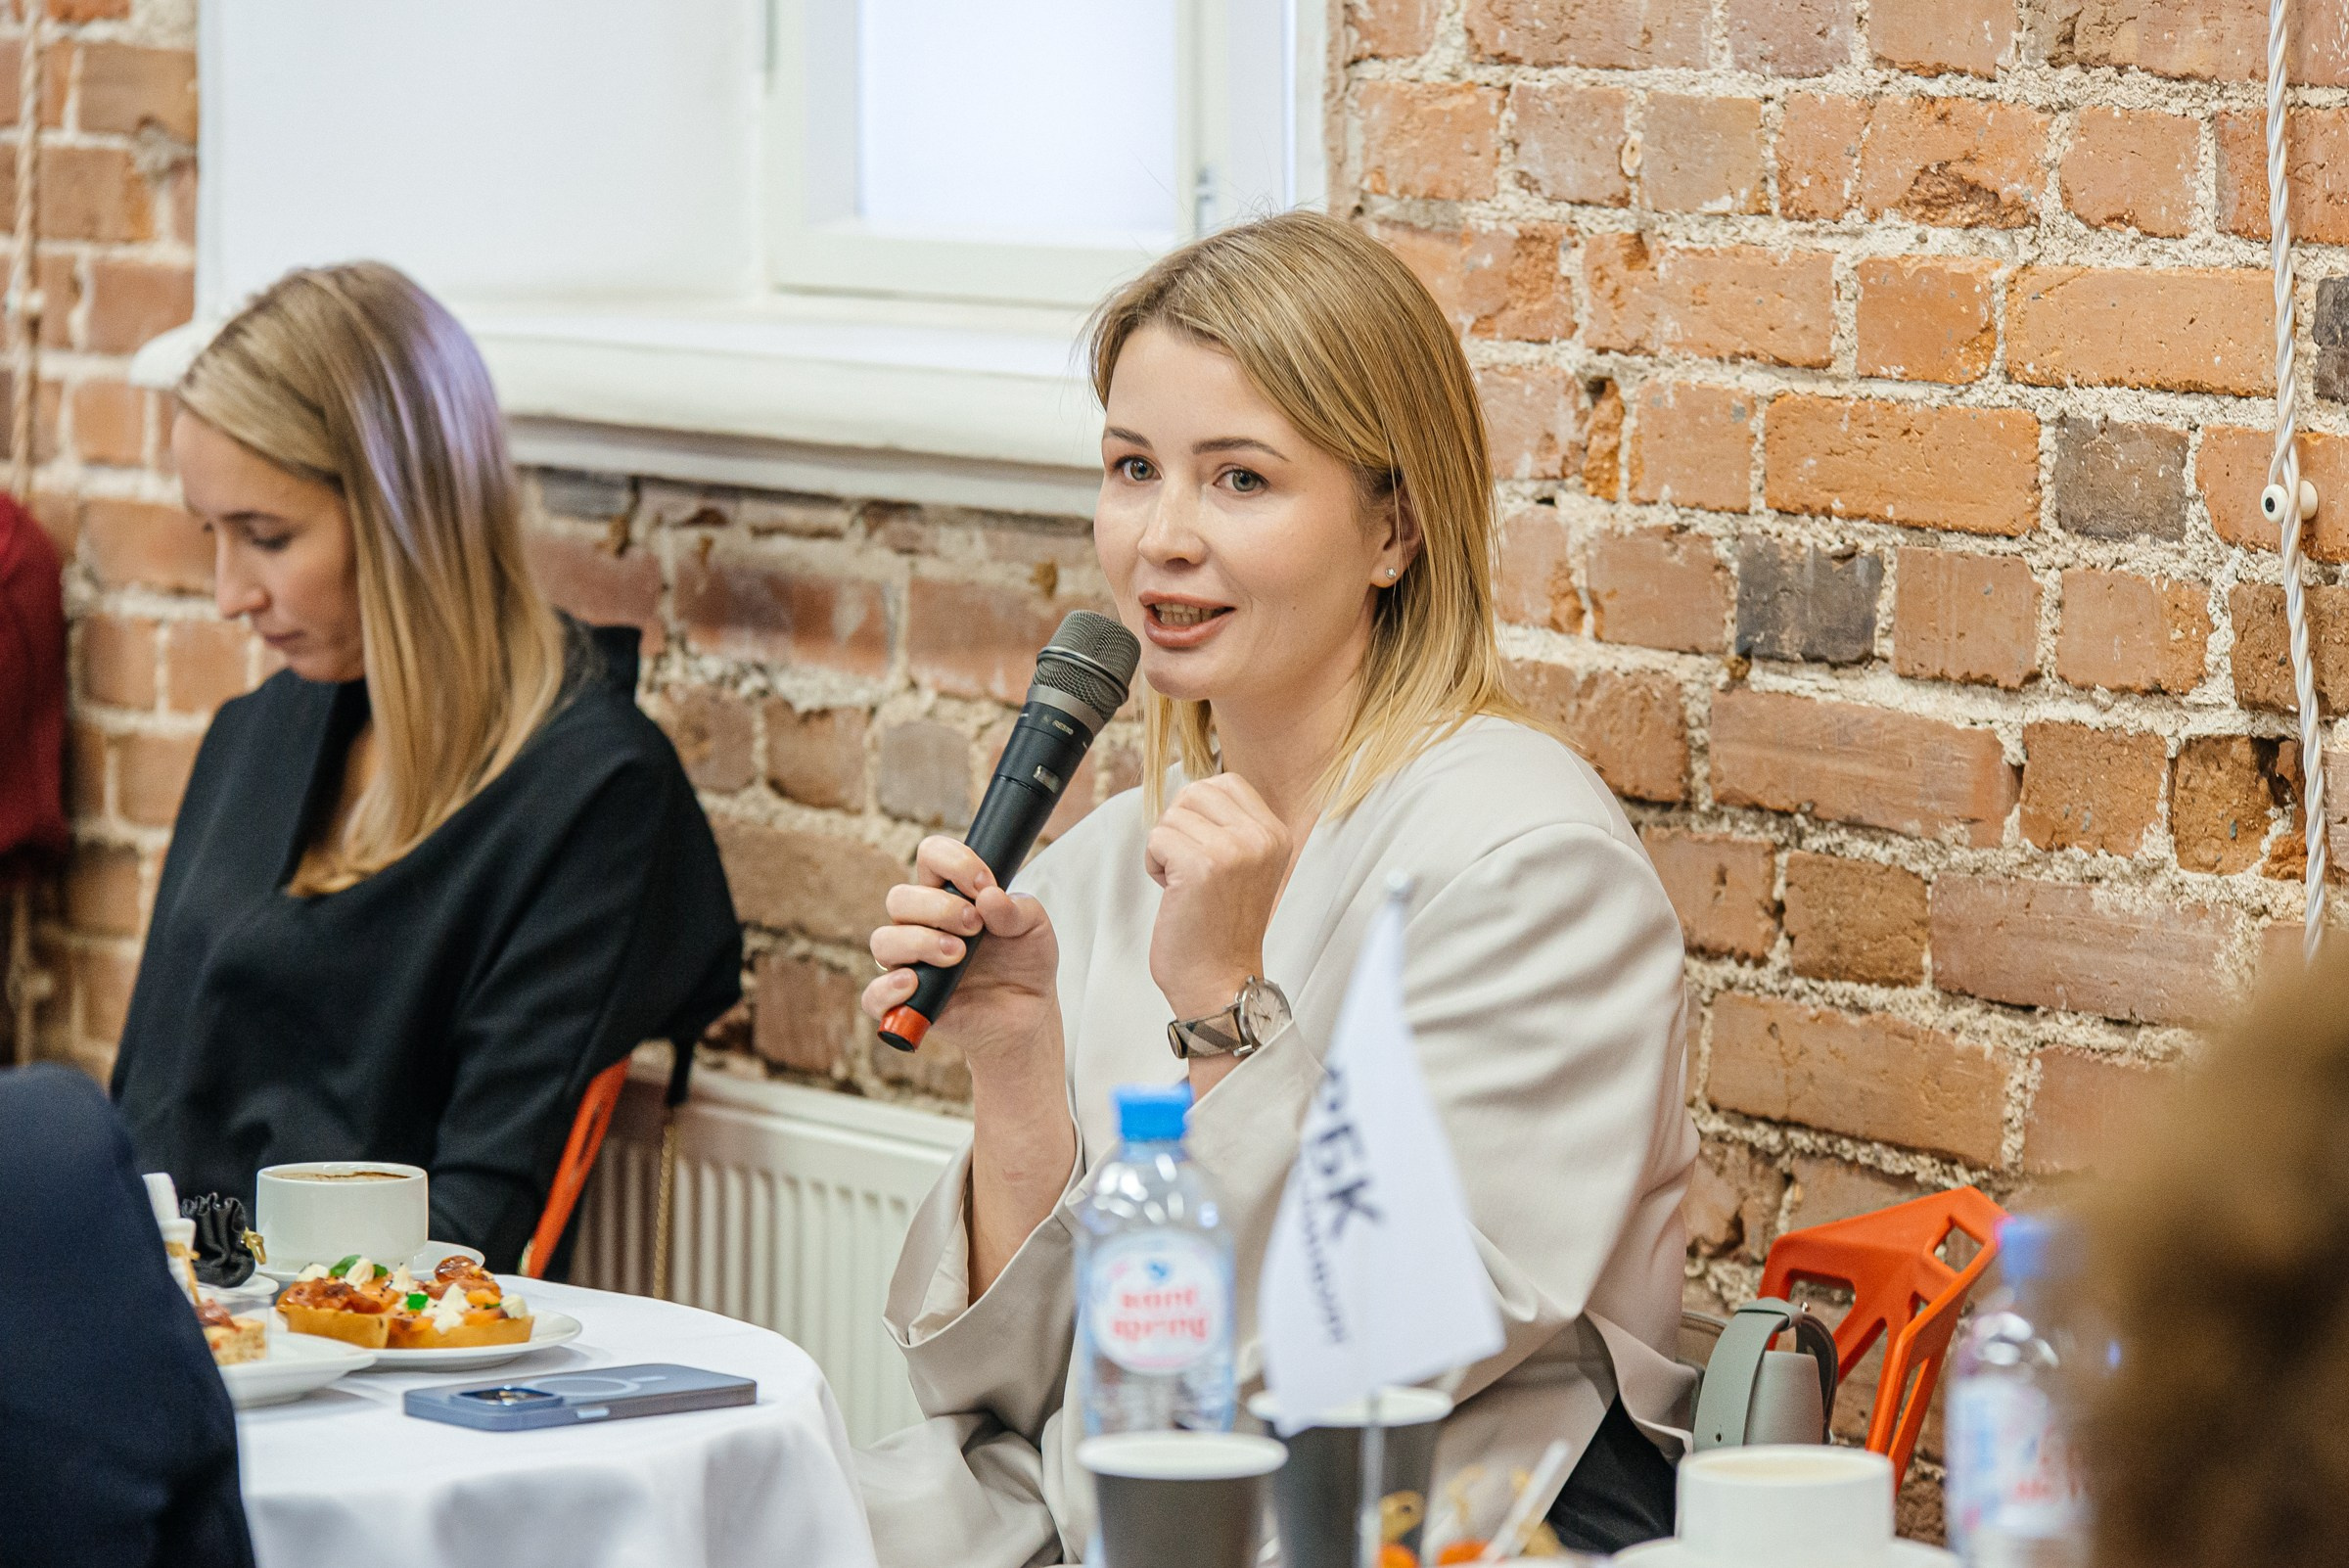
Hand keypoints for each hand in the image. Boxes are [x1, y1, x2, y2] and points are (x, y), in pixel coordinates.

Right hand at [864, 836, 1061, 1079]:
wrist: (1028, 1014)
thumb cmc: (1025, 963)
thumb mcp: (1036, 929)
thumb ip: (1017, 909)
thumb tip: (988, 898)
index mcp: (948, 895)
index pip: (930, 856)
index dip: (954, 862)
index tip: (985, 884)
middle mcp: (921, 925)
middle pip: (900, 898)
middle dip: (939, 907)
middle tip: (974, 926)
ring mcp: (910, 963)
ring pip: (883, 940)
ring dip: (920, 942)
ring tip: (958, 956)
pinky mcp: (907, 1003)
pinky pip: (873, 996)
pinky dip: (887, 988)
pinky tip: (913, 983)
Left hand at [1145, 775, 1291, 1022]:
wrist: (1220, 981)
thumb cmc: (1222, 928)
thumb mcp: (1247, 866)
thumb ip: (1232, 825)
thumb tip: (1192, 790)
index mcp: (1276, 833)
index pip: (1225, 782)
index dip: (1199, 813)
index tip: (1205, 852)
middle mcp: (1261, 837)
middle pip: (1195, 792)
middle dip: (1179, 826)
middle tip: (1190, 869)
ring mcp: (1234, 849)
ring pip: (1172, 816)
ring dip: (1166, 849)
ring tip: (1186, 885)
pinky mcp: (1201, 865)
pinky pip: (1157, 839)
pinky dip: (1154, 866)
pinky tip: (1174, 894)